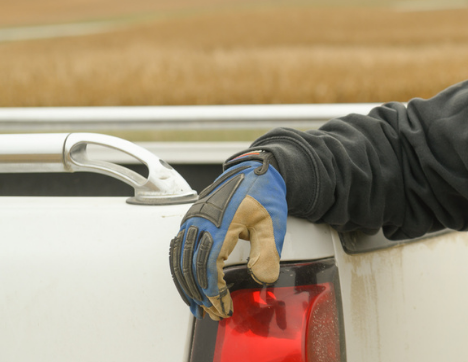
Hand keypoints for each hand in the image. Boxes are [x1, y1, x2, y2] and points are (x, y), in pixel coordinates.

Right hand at [169, 150, 286, 319]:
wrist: (255, 170)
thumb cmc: (264, 193)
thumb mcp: (272, 222)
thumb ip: (267, 251)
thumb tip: (263, 279)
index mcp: (221, 223)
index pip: (210, 267)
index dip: (214, 291)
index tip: (223, 307)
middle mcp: (201, 221)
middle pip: (192, 268)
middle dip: (202, 295)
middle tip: (214, 313)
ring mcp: (193, 220)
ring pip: (181, 261)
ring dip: (188, 287)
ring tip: (198, 306)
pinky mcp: (190, 219)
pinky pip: (179, 250)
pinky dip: (181, 271)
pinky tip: (188, 285)